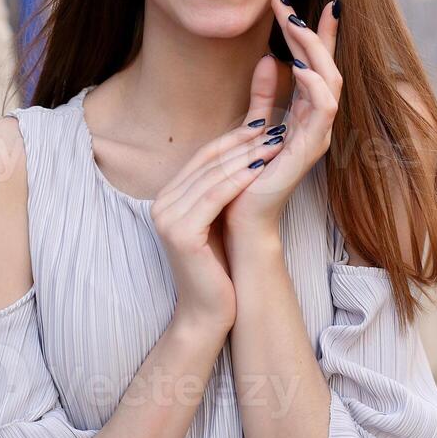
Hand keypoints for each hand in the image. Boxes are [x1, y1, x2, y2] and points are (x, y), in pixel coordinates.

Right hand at [150, 119, 286, 335]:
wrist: (208, 312)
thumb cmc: (219, 267)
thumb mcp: (218, 219)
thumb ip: (220, 188)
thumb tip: (247, 151)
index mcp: (166, 197)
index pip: (202, 157)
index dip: (234, 138)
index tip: (264, 125)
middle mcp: (160, 204)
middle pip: (207, 162)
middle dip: (244, 143)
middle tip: (276, 129)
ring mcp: (167, 218)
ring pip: (213, 176)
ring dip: (247, 156)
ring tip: (276, 144)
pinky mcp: (181, 232)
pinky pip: (214, 196)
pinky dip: (240, 180)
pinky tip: (263, 169)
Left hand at [223, 0, 341, 244]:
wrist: (240, 222)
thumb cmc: (244, 179)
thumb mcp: (252, 127)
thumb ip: (262, 98)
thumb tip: (264, 60)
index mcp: (305, 116)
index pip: (318, 65)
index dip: (319, 33)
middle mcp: (317, 123)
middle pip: (326, 66)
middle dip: (310, 31)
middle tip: (286, 1)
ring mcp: (317, 136)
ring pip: (330, 81)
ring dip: (313, 49)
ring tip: (294, 23)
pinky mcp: (309, 150)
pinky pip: (323, 110)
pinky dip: (314, 84)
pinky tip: (297, 64)